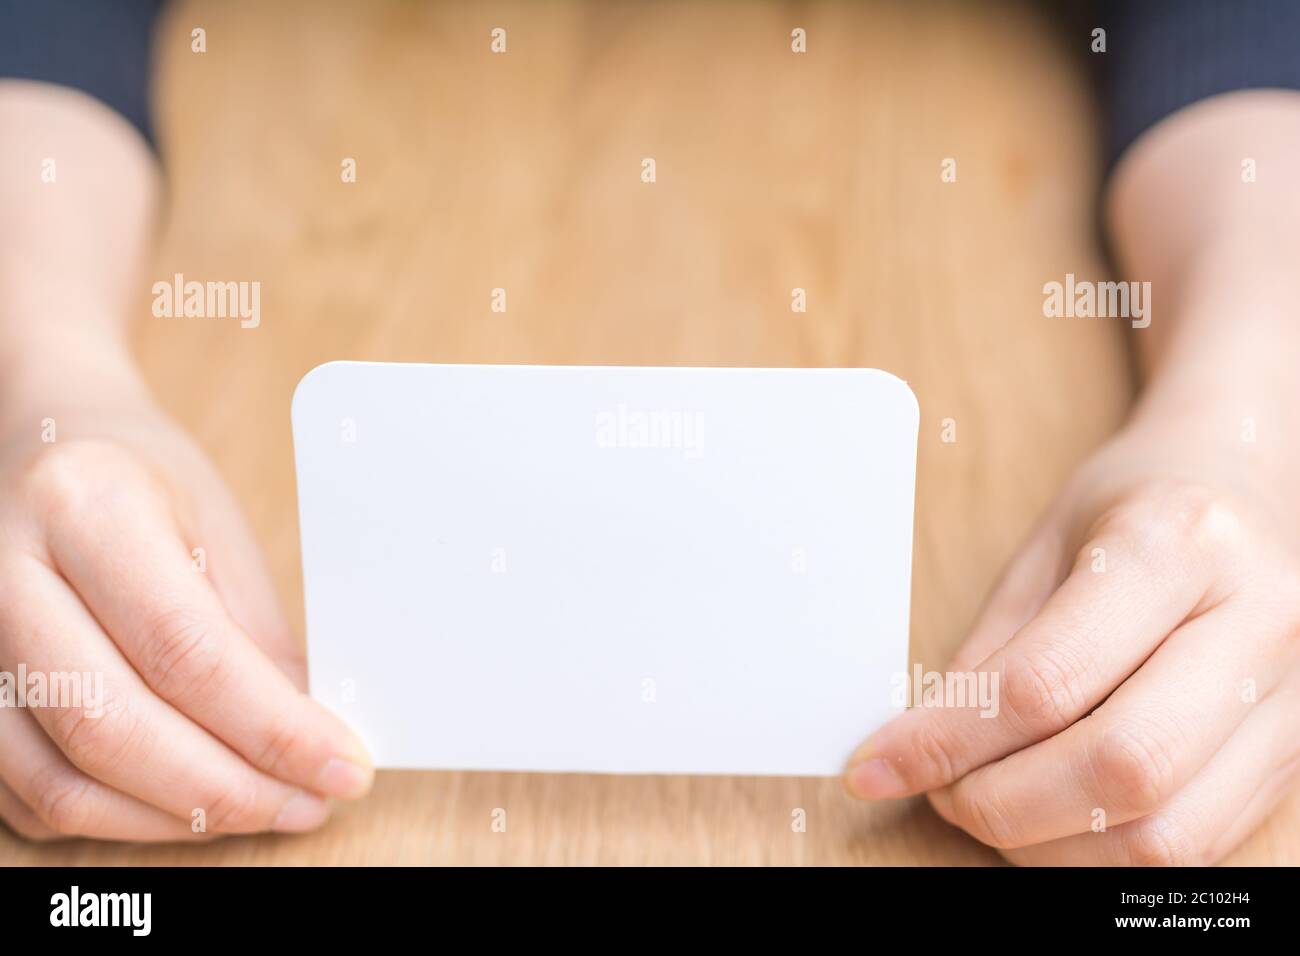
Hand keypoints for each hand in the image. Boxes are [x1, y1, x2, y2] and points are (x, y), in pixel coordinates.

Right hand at [0, 370, 372, 841]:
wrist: (40, 446)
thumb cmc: (139, 481)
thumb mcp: (217, 529)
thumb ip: (257, 637)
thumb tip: (310, 743)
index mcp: (86, 509)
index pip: (187, 651)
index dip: (273, 729)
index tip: (342, 766)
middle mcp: (2, 578)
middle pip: (115, 729)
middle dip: (228, 790)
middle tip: (308, 804)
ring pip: (66, 783)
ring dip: (177, 820)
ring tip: (262, 808)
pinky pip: (33, 798)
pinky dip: (122, 819)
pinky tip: (190, 804)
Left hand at [843, 418, 1299, 864]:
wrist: (1247, 482)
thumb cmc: (1136, 509)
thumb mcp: (1044, 548)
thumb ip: (991, 653)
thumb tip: (919, 751)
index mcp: (1179, 546)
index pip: (1048, 679)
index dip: (948, 740)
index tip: (878, 764)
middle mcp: (1258, 624)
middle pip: (1122, 768)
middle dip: (1003, 805)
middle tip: (940, 794)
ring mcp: (1294, 698)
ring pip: (1167, 833)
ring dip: (1052, 847)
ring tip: (992, 806)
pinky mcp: (1296, 755)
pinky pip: (1196, 846)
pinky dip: (1104, 854)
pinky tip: (1053, 819)